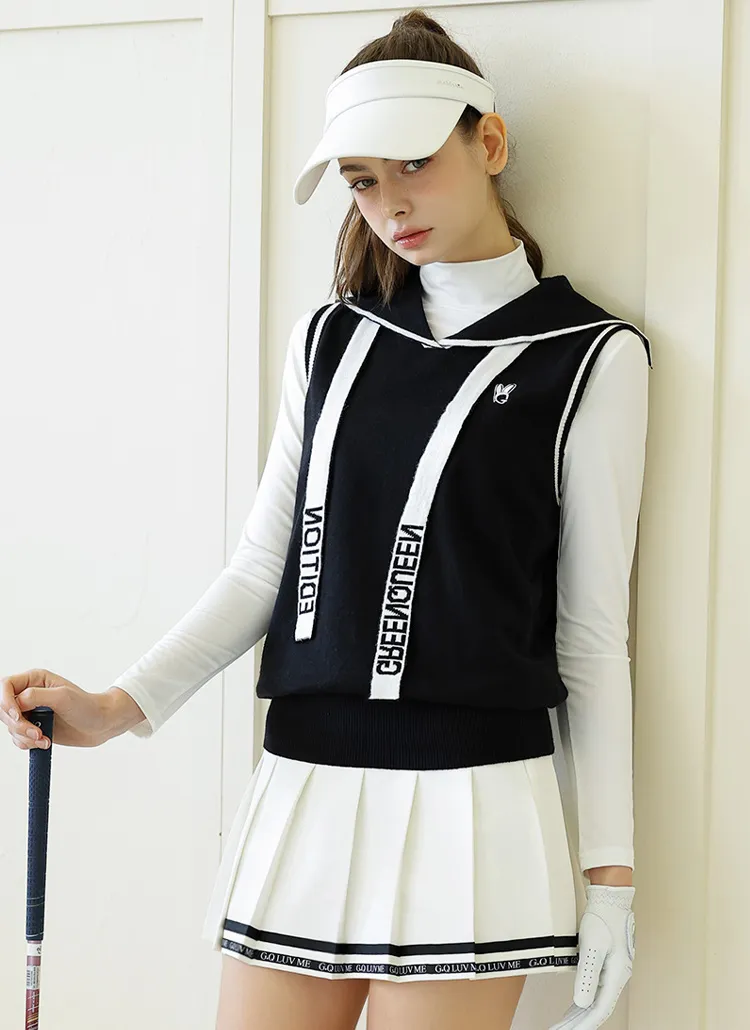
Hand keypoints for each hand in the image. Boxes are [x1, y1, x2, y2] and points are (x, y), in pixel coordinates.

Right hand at [1, 668, 120, 748]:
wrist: (101, 725)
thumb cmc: (87, 707)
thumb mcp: (62, 697)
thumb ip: (36, 696)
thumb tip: (16, 702)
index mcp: (35, 679)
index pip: (5, 686)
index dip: (5, 702)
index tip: (17, 716)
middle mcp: (29, 694)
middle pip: (4, 709)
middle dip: (17, 725)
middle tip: (36, 732)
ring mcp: (31, 712)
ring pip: (10, 727)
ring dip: (24, 736)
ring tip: (44, 738)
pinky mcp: (34, 728)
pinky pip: (18, 738)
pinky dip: (28, 743)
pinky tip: (44, 742)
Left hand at [548, 885, 635, 1029]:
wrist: (610, 899)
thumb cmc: (603, 918)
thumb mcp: (592, 946)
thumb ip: (588, 975)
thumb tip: (581, 1003)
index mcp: (616, 975)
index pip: (599, 1009)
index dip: (583, 1024)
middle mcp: (617, 977)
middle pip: (598, 1008)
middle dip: (579, 1023)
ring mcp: (613, 971)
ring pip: (596, 1000)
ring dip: (580, 1014)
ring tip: (564, 1023)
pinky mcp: (607, 965)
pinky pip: (595, 989)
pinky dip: (583, 1000)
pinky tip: (574, 1005)